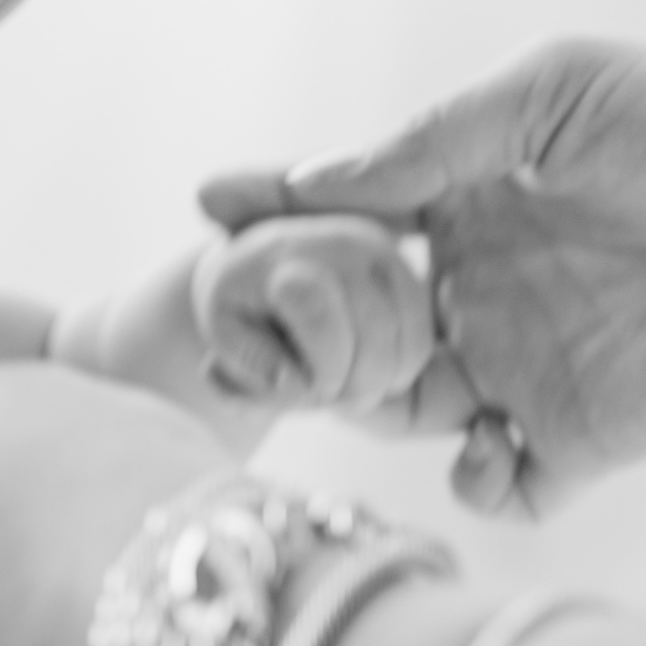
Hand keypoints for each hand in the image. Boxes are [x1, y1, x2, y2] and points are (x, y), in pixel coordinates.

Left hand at [191, 215, 433, 408]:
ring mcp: (377, 250)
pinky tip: (372, 373)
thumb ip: (254, 366)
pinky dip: (402, 368)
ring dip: (383, 381)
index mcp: (284, 259)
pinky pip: (420, 334)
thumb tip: (298, 386)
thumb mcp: (225, 335)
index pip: (319, 316)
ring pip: (406, 338)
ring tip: (348, 388)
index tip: (312, 391)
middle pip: (373, 332)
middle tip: (332, 402)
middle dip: (357, 386)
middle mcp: (338, 243)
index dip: (324, 370)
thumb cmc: (239, 304)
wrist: (260, 260)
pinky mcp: (402, 264)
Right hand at [204, 41, 645, 515]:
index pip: (343, 220)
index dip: (272, 219)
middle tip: (270, 323)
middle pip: (349, 329)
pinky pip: (496, 486)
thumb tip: (318, 181)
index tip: (207, 210)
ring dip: (371, 409)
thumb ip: (433, 138)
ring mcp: (521, 370)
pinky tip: (484, 447)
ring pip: (400, 414)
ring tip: (377, 386)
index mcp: (465, 205)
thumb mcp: (553, 94)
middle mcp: (478, 292)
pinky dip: (471, 484)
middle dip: (299, 330)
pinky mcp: (579, 440)